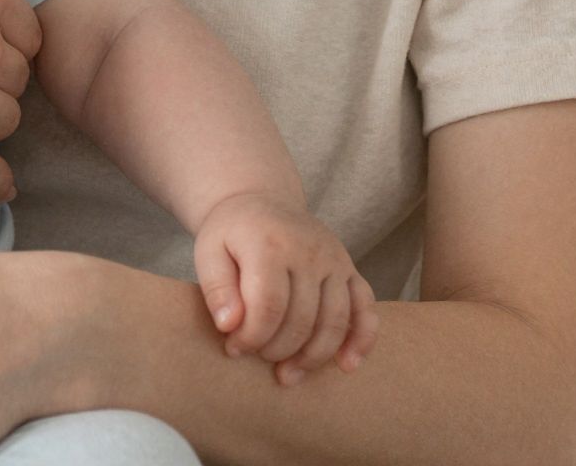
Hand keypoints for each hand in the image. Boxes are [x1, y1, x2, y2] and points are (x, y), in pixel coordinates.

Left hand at [193, 192, 377, 384]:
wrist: (260, 201)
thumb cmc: (232, 234)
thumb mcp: (208, 252)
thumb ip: (216, 289)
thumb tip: (229, 326)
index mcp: (270, 244)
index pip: (268, 306)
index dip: (251, 337)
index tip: (234, 348)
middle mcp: (309, 250)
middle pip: (302, 319)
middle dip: (277, 350)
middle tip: (257, 357)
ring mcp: (335, 260)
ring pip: (335, 322)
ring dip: (313, 357)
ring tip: (288, 373)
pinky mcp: (350, 269)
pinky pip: (366, 308)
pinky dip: (362, 340)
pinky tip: (347, 365)